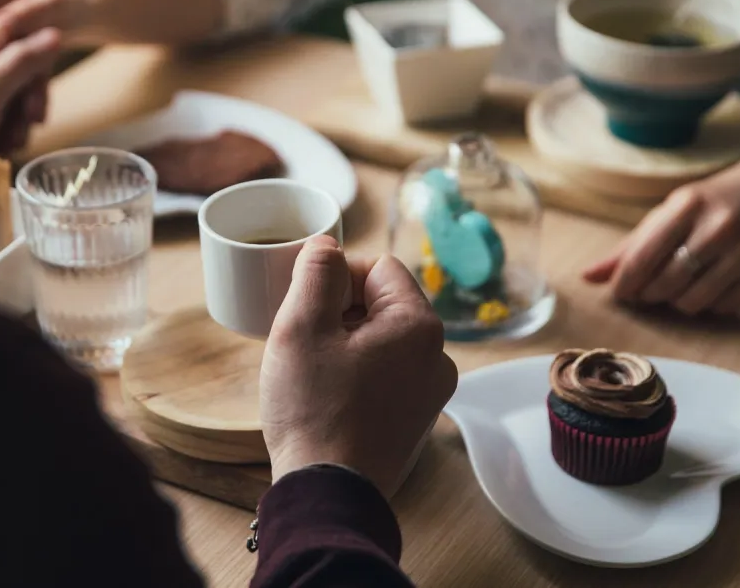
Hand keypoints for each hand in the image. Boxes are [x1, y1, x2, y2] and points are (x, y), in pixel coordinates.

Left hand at [0, 26, 60, 164]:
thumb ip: (23, 60)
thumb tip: (55, 33)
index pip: (19, 45)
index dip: (34, 78)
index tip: (34, 109)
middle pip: (13, 74)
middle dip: (22, 108)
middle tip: (23, 133)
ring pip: (3, 97)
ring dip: (12, 124)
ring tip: (6, 146)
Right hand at [260, 236, 457, 497]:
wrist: (327, 494)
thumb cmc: (314, 410)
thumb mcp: (301, 326)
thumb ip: (316, 272)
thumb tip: (326, 245)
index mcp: (419, 325)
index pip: (378, 267)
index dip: (337, 276)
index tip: (306, 303)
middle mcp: (438, 356)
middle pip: (383, 303)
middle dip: (340, 310)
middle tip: (303, 338)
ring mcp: (430, 392)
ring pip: (382, 340)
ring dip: (346, 342)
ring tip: (312, 370)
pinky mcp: (415, 419)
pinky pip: (386, 374)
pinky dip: (357, 373)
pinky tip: (326, 395)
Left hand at [582, 147, 739, 314]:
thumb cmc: (714, 202)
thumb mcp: (671, 211)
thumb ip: (630, 246)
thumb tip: (588, 277)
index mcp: (688, 206)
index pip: (642, 257)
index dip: (624, 283)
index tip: (619, 293)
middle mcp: (719, 228)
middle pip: (665, 285)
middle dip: (650, 293)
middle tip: (653, 286)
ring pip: (692, 302)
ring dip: (679, 301)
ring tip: (684, 282)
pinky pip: (722, 309)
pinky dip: (711, 303)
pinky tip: (714, 282)